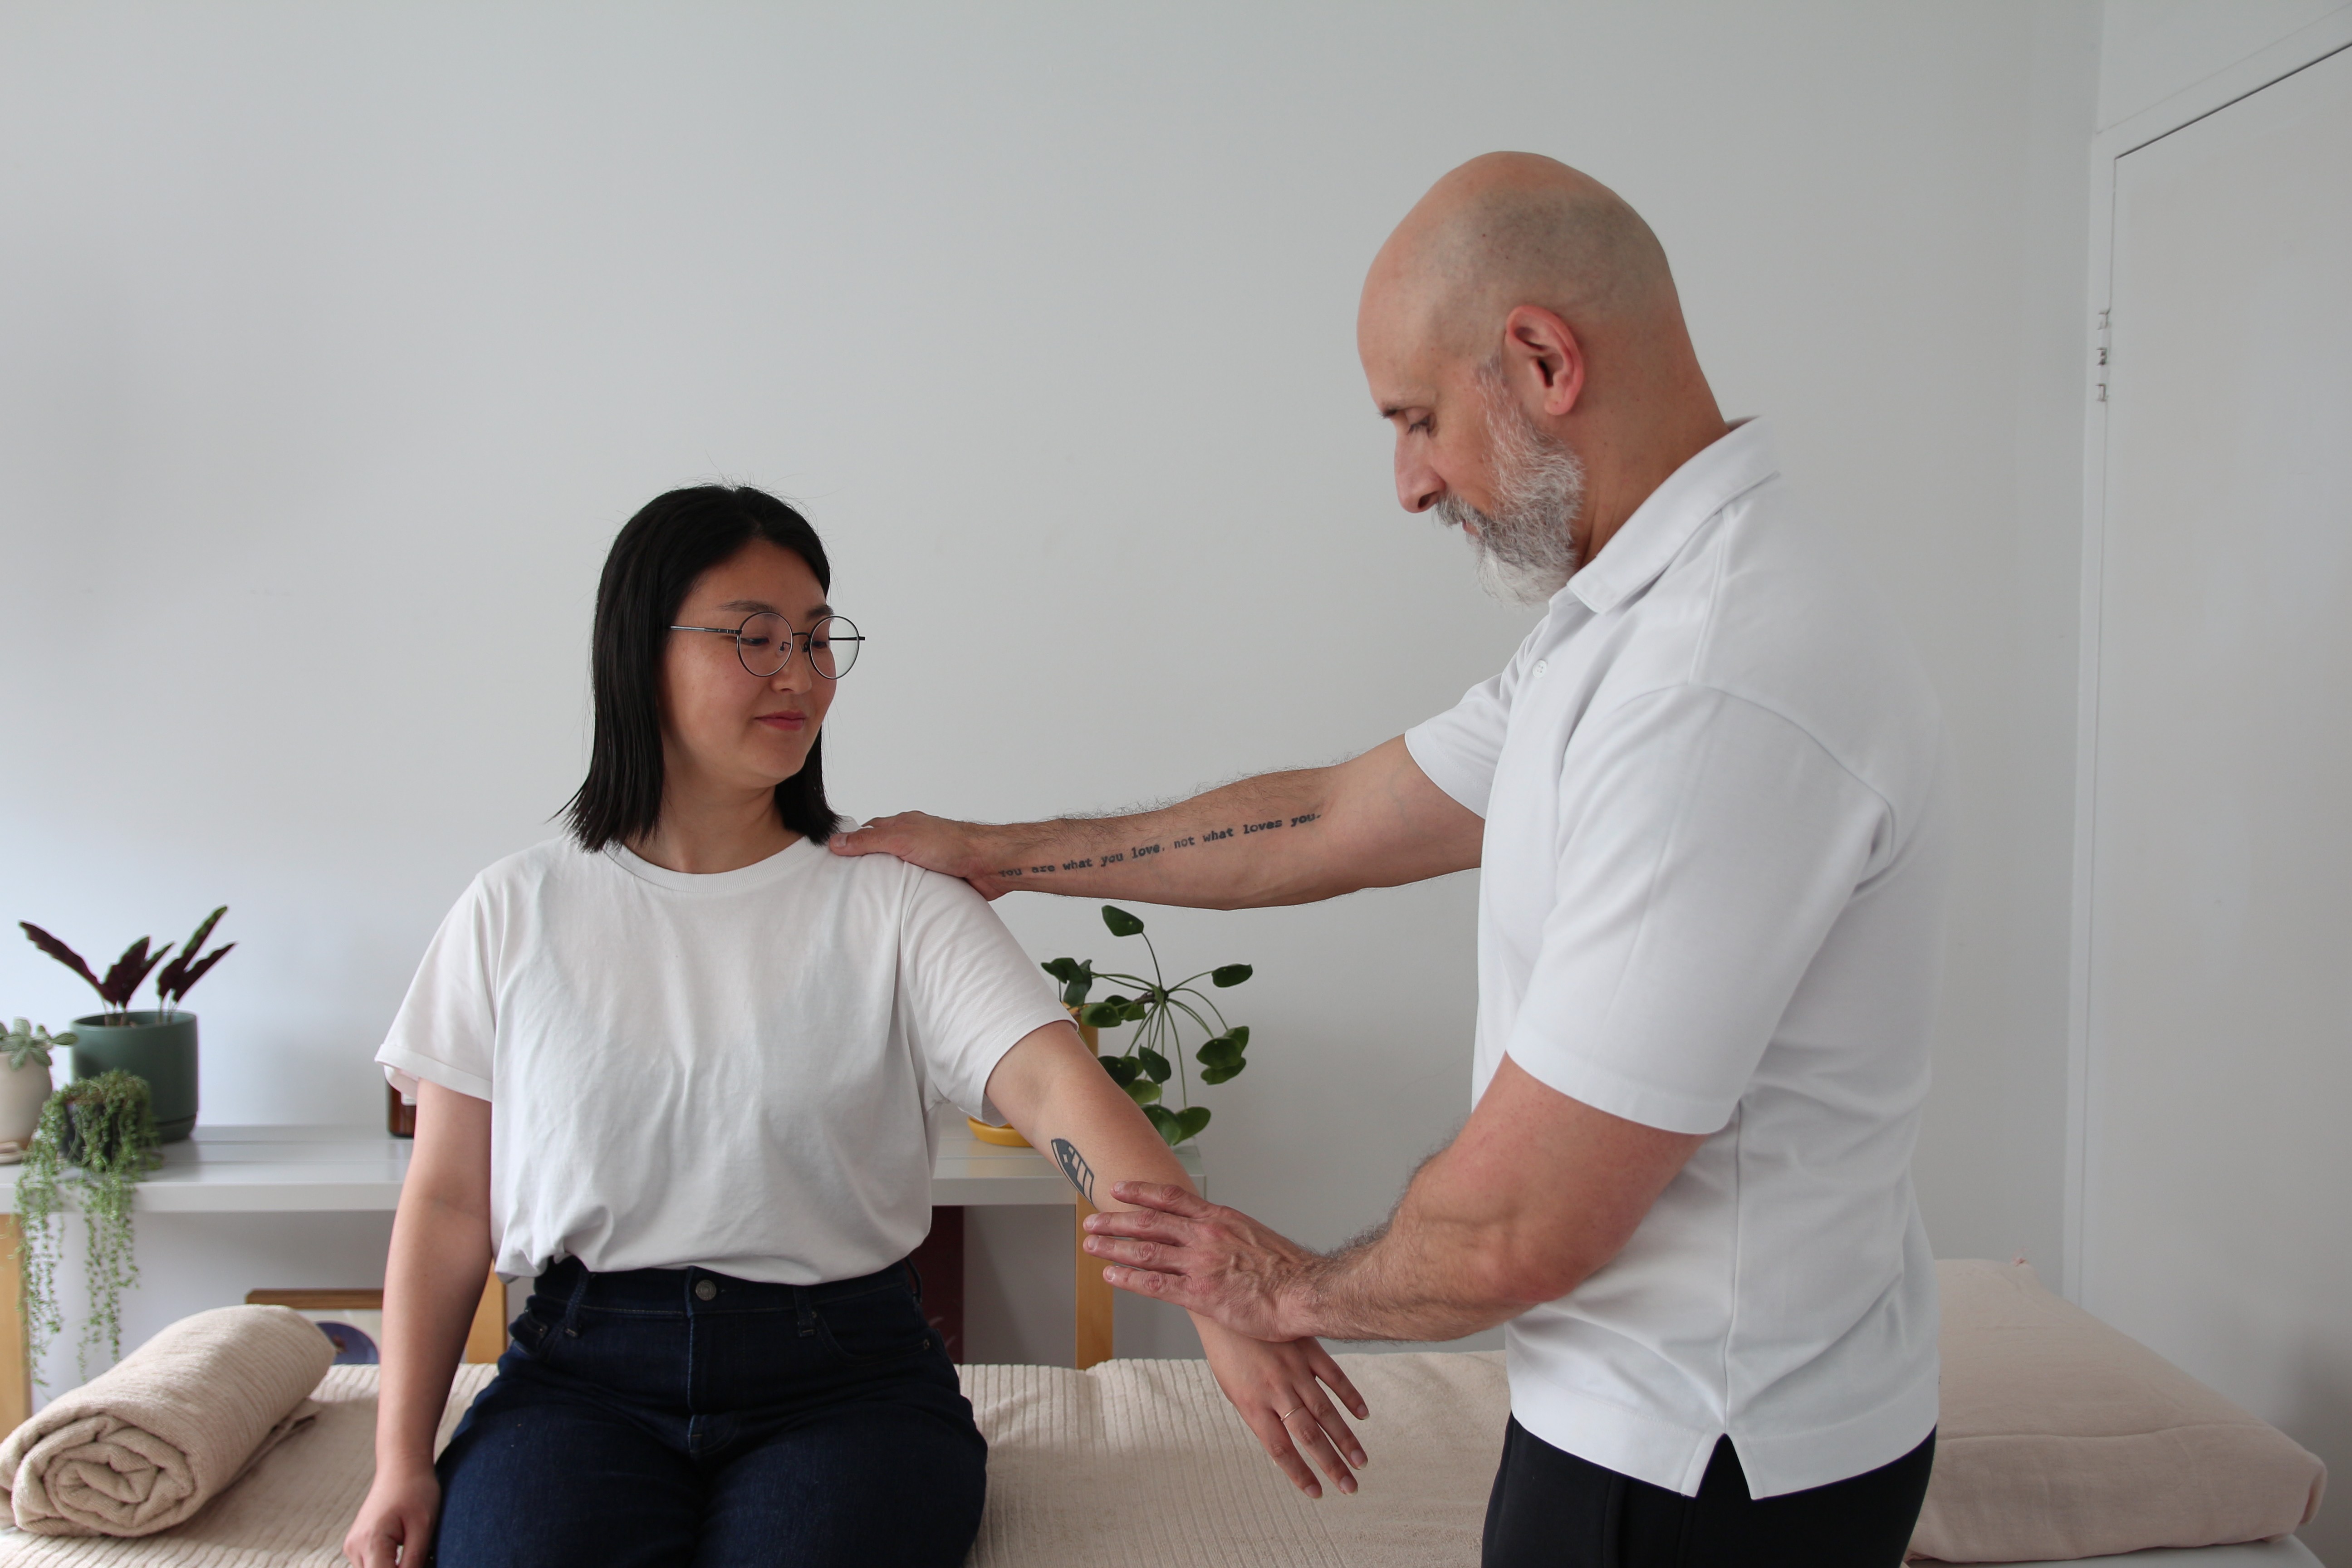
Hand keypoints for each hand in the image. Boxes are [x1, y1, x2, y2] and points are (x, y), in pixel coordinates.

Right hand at [343, 1463, 437, 1566]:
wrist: (402, 1467)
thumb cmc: (416, 1491)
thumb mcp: (423, 1528)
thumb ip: (414, 1562)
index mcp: (370, 1542)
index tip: (424, 1564)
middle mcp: (354, 1547)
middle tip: (424, 1560)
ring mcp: (352, 1546)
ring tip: (417, 1556)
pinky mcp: (356, 1545)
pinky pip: (371, 1565)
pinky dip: (387, 1566)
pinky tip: (406, 1553)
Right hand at [827, 812, 1010, 897]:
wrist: (990, 864)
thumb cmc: (953, 844)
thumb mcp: (903, 839)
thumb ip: (870, 841)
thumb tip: (837, 842)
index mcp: (904, 825)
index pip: (870, 831)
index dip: (853, 843)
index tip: (835, 858)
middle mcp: (915, 841)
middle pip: (884, 853)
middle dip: (869, 867)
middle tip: (848, 885)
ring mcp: (927, 860)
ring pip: (900, 872)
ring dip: (890, 883)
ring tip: (869, 899)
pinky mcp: (939, 879)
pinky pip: (916, 888)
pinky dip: (907, 895)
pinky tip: (898, 905)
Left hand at [1084, 1183, 1320, 1340]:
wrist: (1304, 1291)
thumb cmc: (1288, 1269)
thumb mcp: (1258, 1238)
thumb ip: (1232, 1236)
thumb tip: (1221, 1239)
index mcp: (1219, 1219)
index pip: (1171, 1198)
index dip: (1141, 1192)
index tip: (1120, 1189)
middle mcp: (1204, 1236)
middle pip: (1149, 1222)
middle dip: (1116, 1221)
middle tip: (1092, 1220)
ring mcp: (1199, 1264)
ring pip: (1145, 1251)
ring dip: (1113, 1247)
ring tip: (1091, 1246)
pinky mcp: (1199, 1294)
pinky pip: (1155, 1284)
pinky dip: (1129, 1279)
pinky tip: (1111, 1276)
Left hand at [1194, 1318, 1368, 1498]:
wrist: (1224, 1302)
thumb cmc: (1226, 1351)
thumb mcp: (1233, 1388)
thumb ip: (1258, 1415)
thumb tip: (1280, 1447)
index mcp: (1252, 1404)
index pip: (1280, 1450)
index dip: (1300, 1475)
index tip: (1317, 1494)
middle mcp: (1276, 1390)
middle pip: (1309, 1435)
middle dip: (1331, 1465)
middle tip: (1351, 1488)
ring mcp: (1294, 1368)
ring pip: (1325, 1410)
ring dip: (1346, 1439)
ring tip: (1361, 1462)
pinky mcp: (1307, 1348)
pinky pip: (1333, 1375)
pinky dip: (1349, 1396)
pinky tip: (1362, 1415)